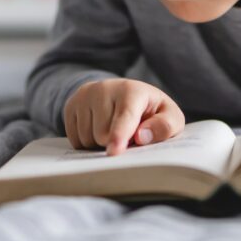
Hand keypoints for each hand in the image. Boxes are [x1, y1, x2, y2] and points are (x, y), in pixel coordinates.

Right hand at [64, 79, 184, 155]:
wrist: (124, 94)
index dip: (119, 136)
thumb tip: (142, 137)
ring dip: (100, 144)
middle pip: (103, 135)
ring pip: (87, 139)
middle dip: (115, 142)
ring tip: (112, 129)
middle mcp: (104, 88)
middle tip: (127, 132)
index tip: (114, 151)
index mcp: (132, 90)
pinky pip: (74, 139)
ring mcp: (85, 95)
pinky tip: (98, 129)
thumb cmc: (151, 111)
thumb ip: (165, 126)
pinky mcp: (71, 104)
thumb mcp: (169, 117)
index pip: (124, 117)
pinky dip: (87, 142)